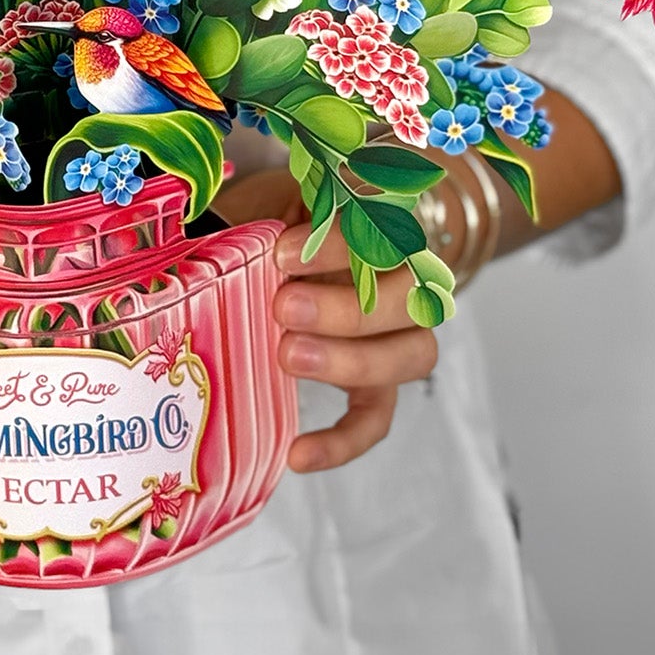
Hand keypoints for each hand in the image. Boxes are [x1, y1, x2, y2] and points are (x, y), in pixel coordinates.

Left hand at [273, 216, 437, 473]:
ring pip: (411, 354)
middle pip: (409, 298)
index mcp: (384, 225)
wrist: (282, 253)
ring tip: (288, 356)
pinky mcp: (378, 385)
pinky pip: (377, 418)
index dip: (341, 245)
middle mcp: (405, 280)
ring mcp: (398, 335)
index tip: (283, 252)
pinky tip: (299, 455)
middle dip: (348, 307)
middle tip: (284, 308)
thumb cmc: (279, 222)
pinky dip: (343, 441)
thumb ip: (278, 207)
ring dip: (353, 359)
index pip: (386, 232)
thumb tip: (243, 226)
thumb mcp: (277, 199)